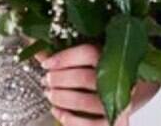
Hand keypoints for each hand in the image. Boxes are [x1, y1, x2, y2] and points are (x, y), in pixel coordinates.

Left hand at [40, 45, 155, 124]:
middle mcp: (119, 78)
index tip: (46, 63)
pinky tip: (58, 112)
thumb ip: (63, 55)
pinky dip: (70, 120)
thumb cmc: (102, 75)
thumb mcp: (86, 61)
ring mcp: (119, 102)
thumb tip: (36, 42)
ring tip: (49, 94)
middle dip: (59, 79)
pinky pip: (91, 124)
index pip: (88, 53)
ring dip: (61, 98)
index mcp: (113, 57)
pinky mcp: (116, 121)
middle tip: (46, 80)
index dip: (64, 58)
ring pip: (85, 102)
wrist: (124, 97)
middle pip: (84, 77)